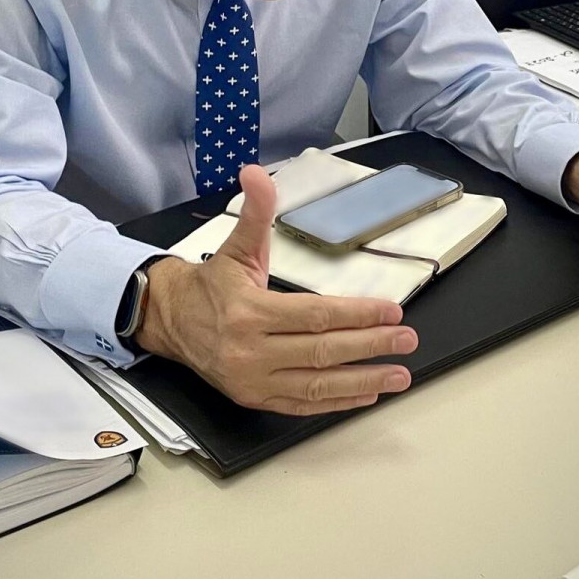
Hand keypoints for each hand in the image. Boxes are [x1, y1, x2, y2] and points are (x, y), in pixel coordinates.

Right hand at [135, 164, 417, 414]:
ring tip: (399, 375)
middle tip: (406, 339)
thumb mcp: (237, 245)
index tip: (391, 311)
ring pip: (317, 384)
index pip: (315, 316)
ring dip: (364, 381)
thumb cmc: (213, 283)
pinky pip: (302, 405)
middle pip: (322, 351)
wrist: (172, 320)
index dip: (357, 314)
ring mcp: (253, 380)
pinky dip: (337, 402)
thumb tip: (256, 173)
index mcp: (249, 311)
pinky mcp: (255, 399)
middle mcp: (251, 351)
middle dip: (370, 346)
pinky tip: (366, 394)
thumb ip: (256, 212)